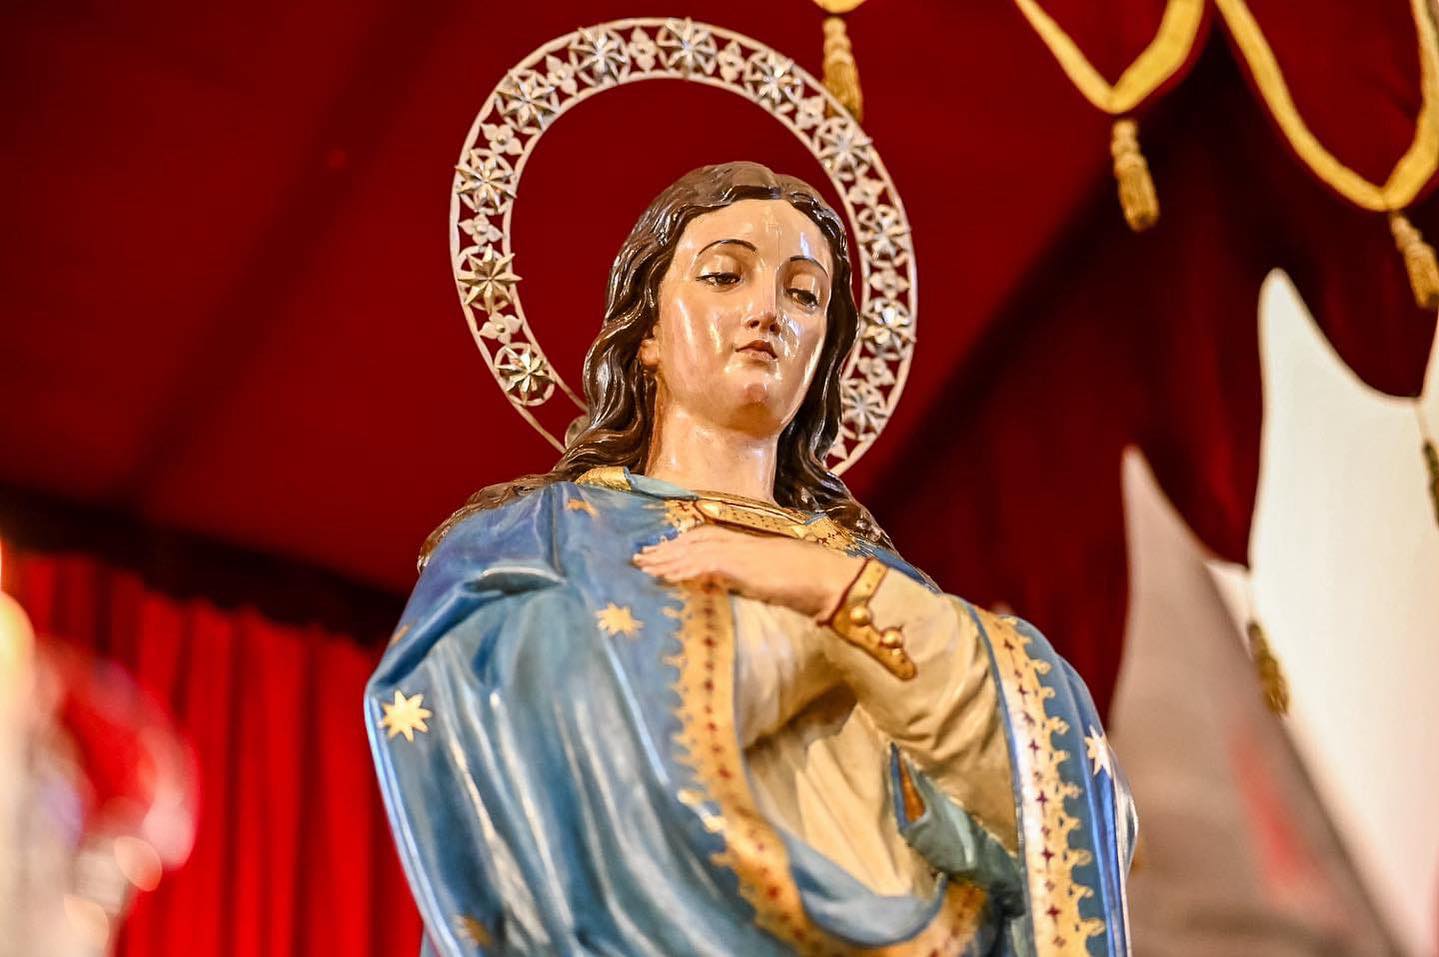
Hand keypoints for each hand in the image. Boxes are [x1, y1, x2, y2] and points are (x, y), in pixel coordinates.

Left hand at [634, 526, 861, 618]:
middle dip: (668, 549)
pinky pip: (703, 564)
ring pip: (694, 549)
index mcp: (753, 544)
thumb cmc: (816, 582)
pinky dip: (681, 570)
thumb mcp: (782, 579)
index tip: (664, 549)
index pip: (710, 537)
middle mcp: (744, 542)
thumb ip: (760, 579)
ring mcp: (742, 551)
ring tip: (644, 567)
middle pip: (696, 539)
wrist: (832, 580)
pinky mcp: (741, 564)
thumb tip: (750, 588)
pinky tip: (664, 577)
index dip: (685, 543)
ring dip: (667, 558)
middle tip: (641, 558)